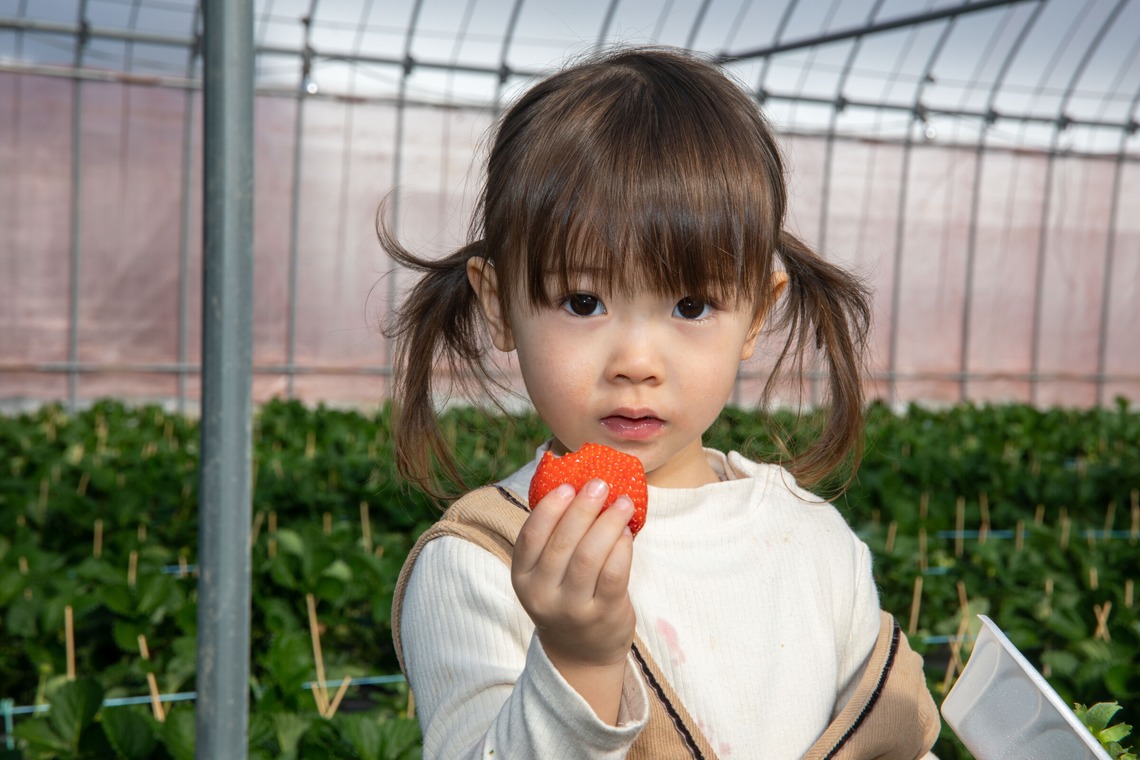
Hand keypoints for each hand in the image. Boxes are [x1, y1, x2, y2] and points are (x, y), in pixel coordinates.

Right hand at [512, 479, 635, 722]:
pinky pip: (614, 574)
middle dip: (583, 508)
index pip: (530, 537)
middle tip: (600, 484)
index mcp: (522, 578)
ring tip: (623, 503)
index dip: (549, 508)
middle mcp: (542, 595)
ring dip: (608, 523)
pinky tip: (627, 533)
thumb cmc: (566, 596)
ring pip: (589, 557)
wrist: (582, 652)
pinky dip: (622, 548)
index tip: (568, 485)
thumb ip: (554, 538)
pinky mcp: (603, 615)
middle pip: (563, 543)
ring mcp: (572, 609)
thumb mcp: (546, 574)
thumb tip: (576, 484)